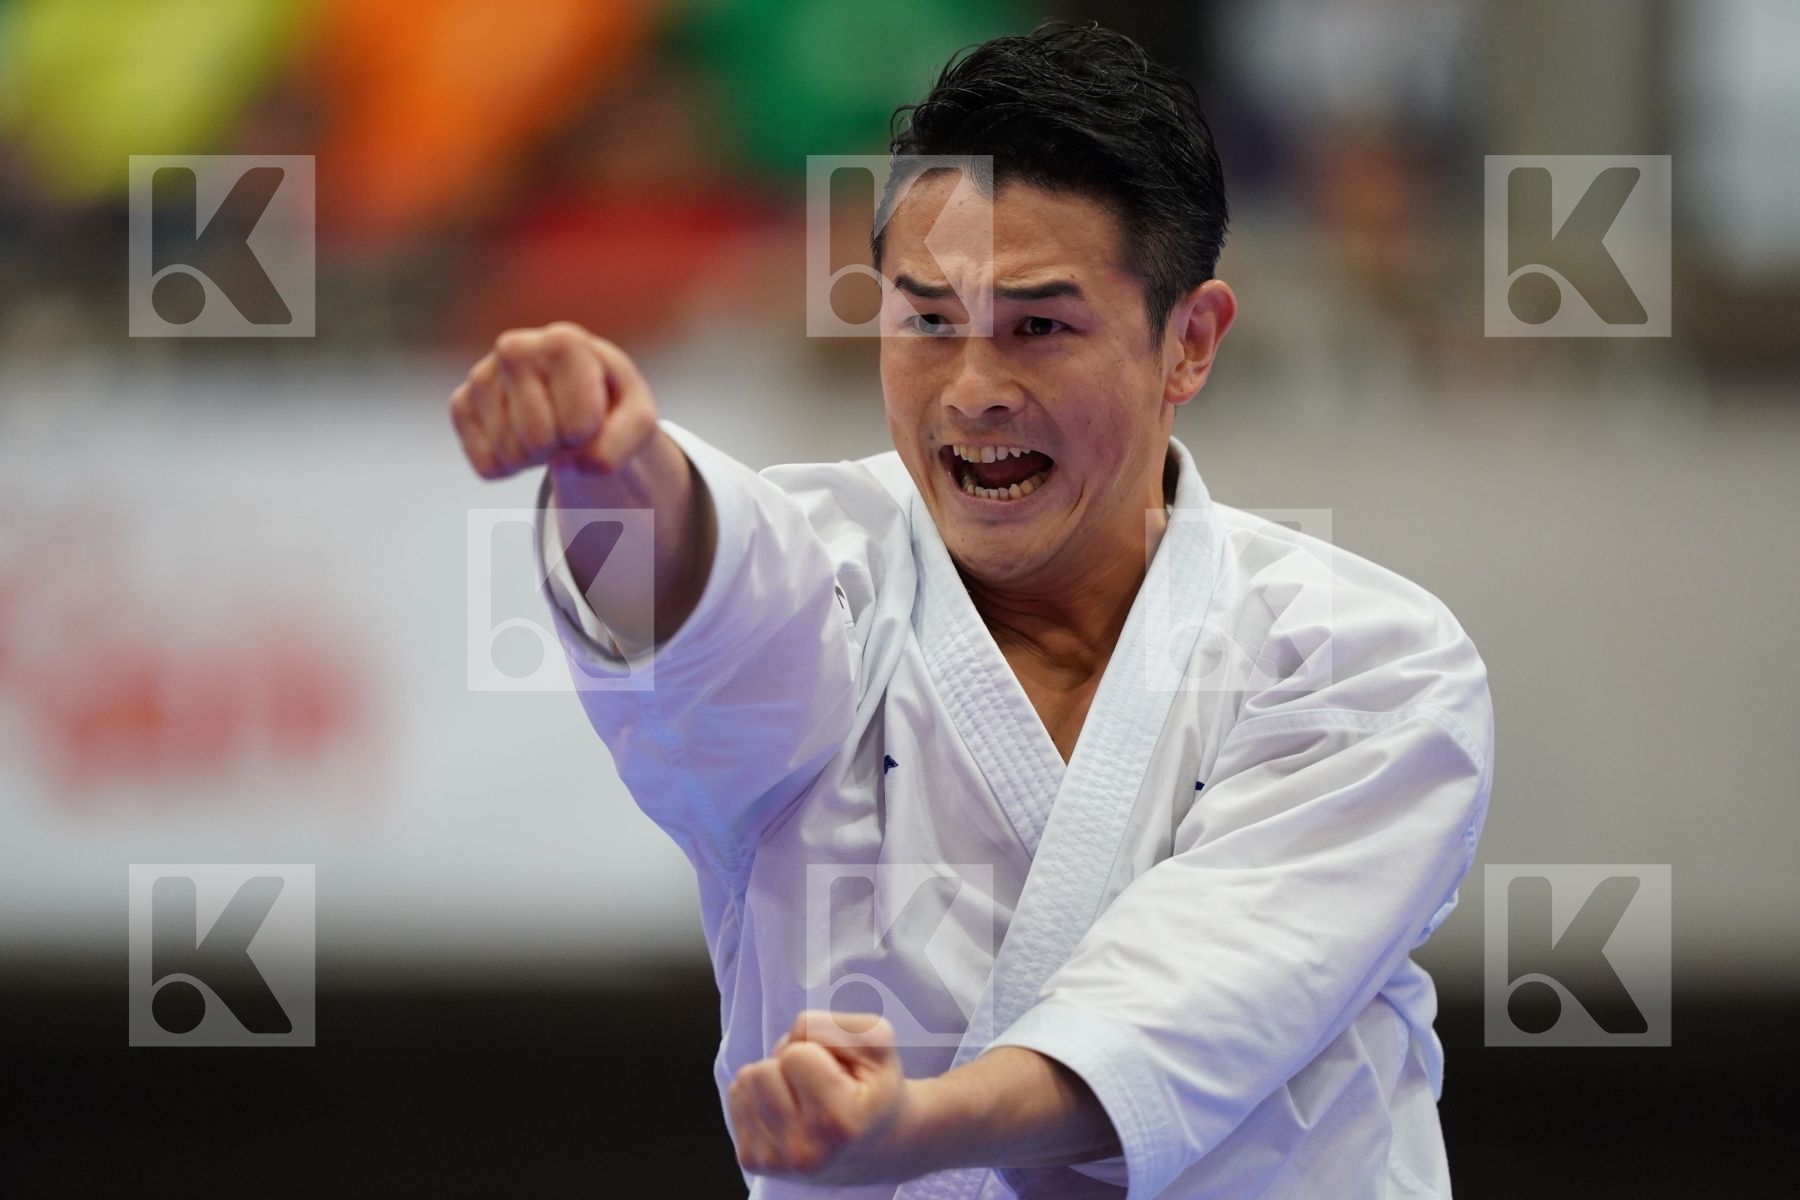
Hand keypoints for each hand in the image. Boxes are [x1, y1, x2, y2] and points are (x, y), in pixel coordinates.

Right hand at [449, 321, 658, 480]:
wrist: (579, 391)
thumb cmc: (612, 403)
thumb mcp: (638, 420)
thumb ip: (620, 444)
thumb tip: (571, 465)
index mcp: (564, 342)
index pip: (579, 424)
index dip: (591, 433)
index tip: (596, 413)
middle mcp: (514, 348)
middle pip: (539, 440)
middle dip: (562, 447)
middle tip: (571, 425)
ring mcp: (482, 376)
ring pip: (511, 455)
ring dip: (537, 458)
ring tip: (550, 427)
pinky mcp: (461, 404)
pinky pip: (487, 465)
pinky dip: (511, 468)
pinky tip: (523, 437)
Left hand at [727, 1011, 926, 1184]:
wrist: (875, 1143)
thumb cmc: (873, 1086)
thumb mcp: (876, 1043)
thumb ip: (835, 1026)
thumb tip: (791, 1040)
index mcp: (839, 1124)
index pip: (794, 1054)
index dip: (816, 1051)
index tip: (839, 1075)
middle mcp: (804, 1152)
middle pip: (761, 1071)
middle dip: (787, 1065)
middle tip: (817, 1085)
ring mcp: (775, 1162)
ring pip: (744, 1083)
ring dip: (772, 1080)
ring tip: (803, 1098)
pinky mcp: (753, 1162)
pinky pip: (736, 1099)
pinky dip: (758, 1096)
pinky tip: (788, 1112)